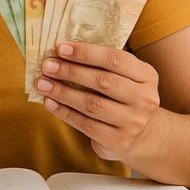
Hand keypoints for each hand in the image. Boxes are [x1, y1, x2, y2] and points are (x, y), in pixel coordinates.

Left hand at [34, 43, 159, 161]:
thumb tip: (63, 53)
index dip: (86, 53)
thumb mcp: (127, 78)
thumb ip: (103, 65)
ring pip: (92, 104)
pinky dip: (64, 112)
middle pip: (103, 81)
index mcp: (146, 76)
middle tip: (47, 66)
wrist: (144, 137)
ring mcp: (133, 122)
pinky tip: (50, 103)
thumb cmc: (125, 98)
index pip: (115, 59)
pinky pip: (86, 124)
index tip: (61, 48)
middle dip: (71, 71)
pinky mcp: (118, 141)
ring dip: (63, 92)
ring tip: (43, 84)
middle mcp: (144, 99)